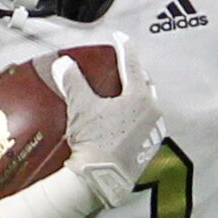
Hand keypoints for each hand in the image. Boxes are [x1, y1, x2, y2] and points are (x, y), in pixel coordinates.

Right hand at [51, 34, 165, 209]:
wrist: (100, 180)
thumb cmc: (94, 141)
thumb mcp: (81, 107)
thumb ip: (72, 81)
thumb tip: (63, 63)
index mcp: (140, 97)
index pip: (132, 64)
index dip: (124, 47)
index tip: (118, 37)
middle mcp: (153, 112)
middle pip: (145, 84)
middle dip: (134, 73)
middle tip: (120, 67)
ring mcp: (154, 132)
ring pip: (148, 105)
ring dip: (137, 96)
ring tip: (122, 94)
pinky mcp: (149, 148)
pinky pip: (145, 124)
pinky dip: (136, 116)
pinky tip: (123, 120)